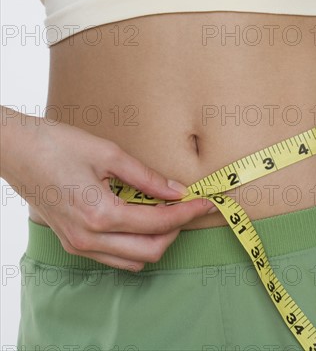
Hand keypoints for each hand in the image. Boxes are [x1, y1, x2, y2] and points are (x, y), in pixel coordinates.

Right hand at [5, 115, 214, 270]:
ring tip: (167, 213)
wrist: (12, 150)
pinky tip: (142, 220)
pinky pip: (115, 257)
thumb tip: (178, 190)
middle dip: (177, 230)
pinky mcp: (73, 243)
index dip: (188, 213)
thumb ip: (147, 177)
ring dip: (157, 240)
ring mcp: (79, 245)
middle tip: (189, 207)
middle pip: (152, 250)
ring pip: (134, 260)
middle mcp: (89, 238)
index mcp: (100, 215)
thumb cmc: (55, 145)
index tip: (207, 202)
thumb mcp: (108, 153)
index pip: (159, 223)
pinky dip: (136, 244)